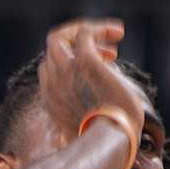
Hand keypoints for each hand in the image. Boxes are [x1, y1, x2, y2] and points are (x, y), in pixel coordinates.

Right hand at [36, 18, 144, 145]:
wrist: (113, 139)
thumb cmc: (111, 138)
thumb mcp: (94, 128)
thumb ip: (90, 115)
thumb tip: (104, 104)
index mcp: (52, 103)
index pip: (50, 73)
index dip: (73, 66)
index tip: (101, 68)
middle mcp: (52, 85)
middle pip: (52, 53)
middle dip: (77, 46)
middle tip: (109, 52)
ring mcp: (65, 72)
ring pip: (59, 37)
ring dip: (83, 31)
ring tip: (112, 34)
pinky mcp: (84, 61)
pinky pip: (83, 33)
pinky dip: (100, 29)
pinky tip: (118, 32)